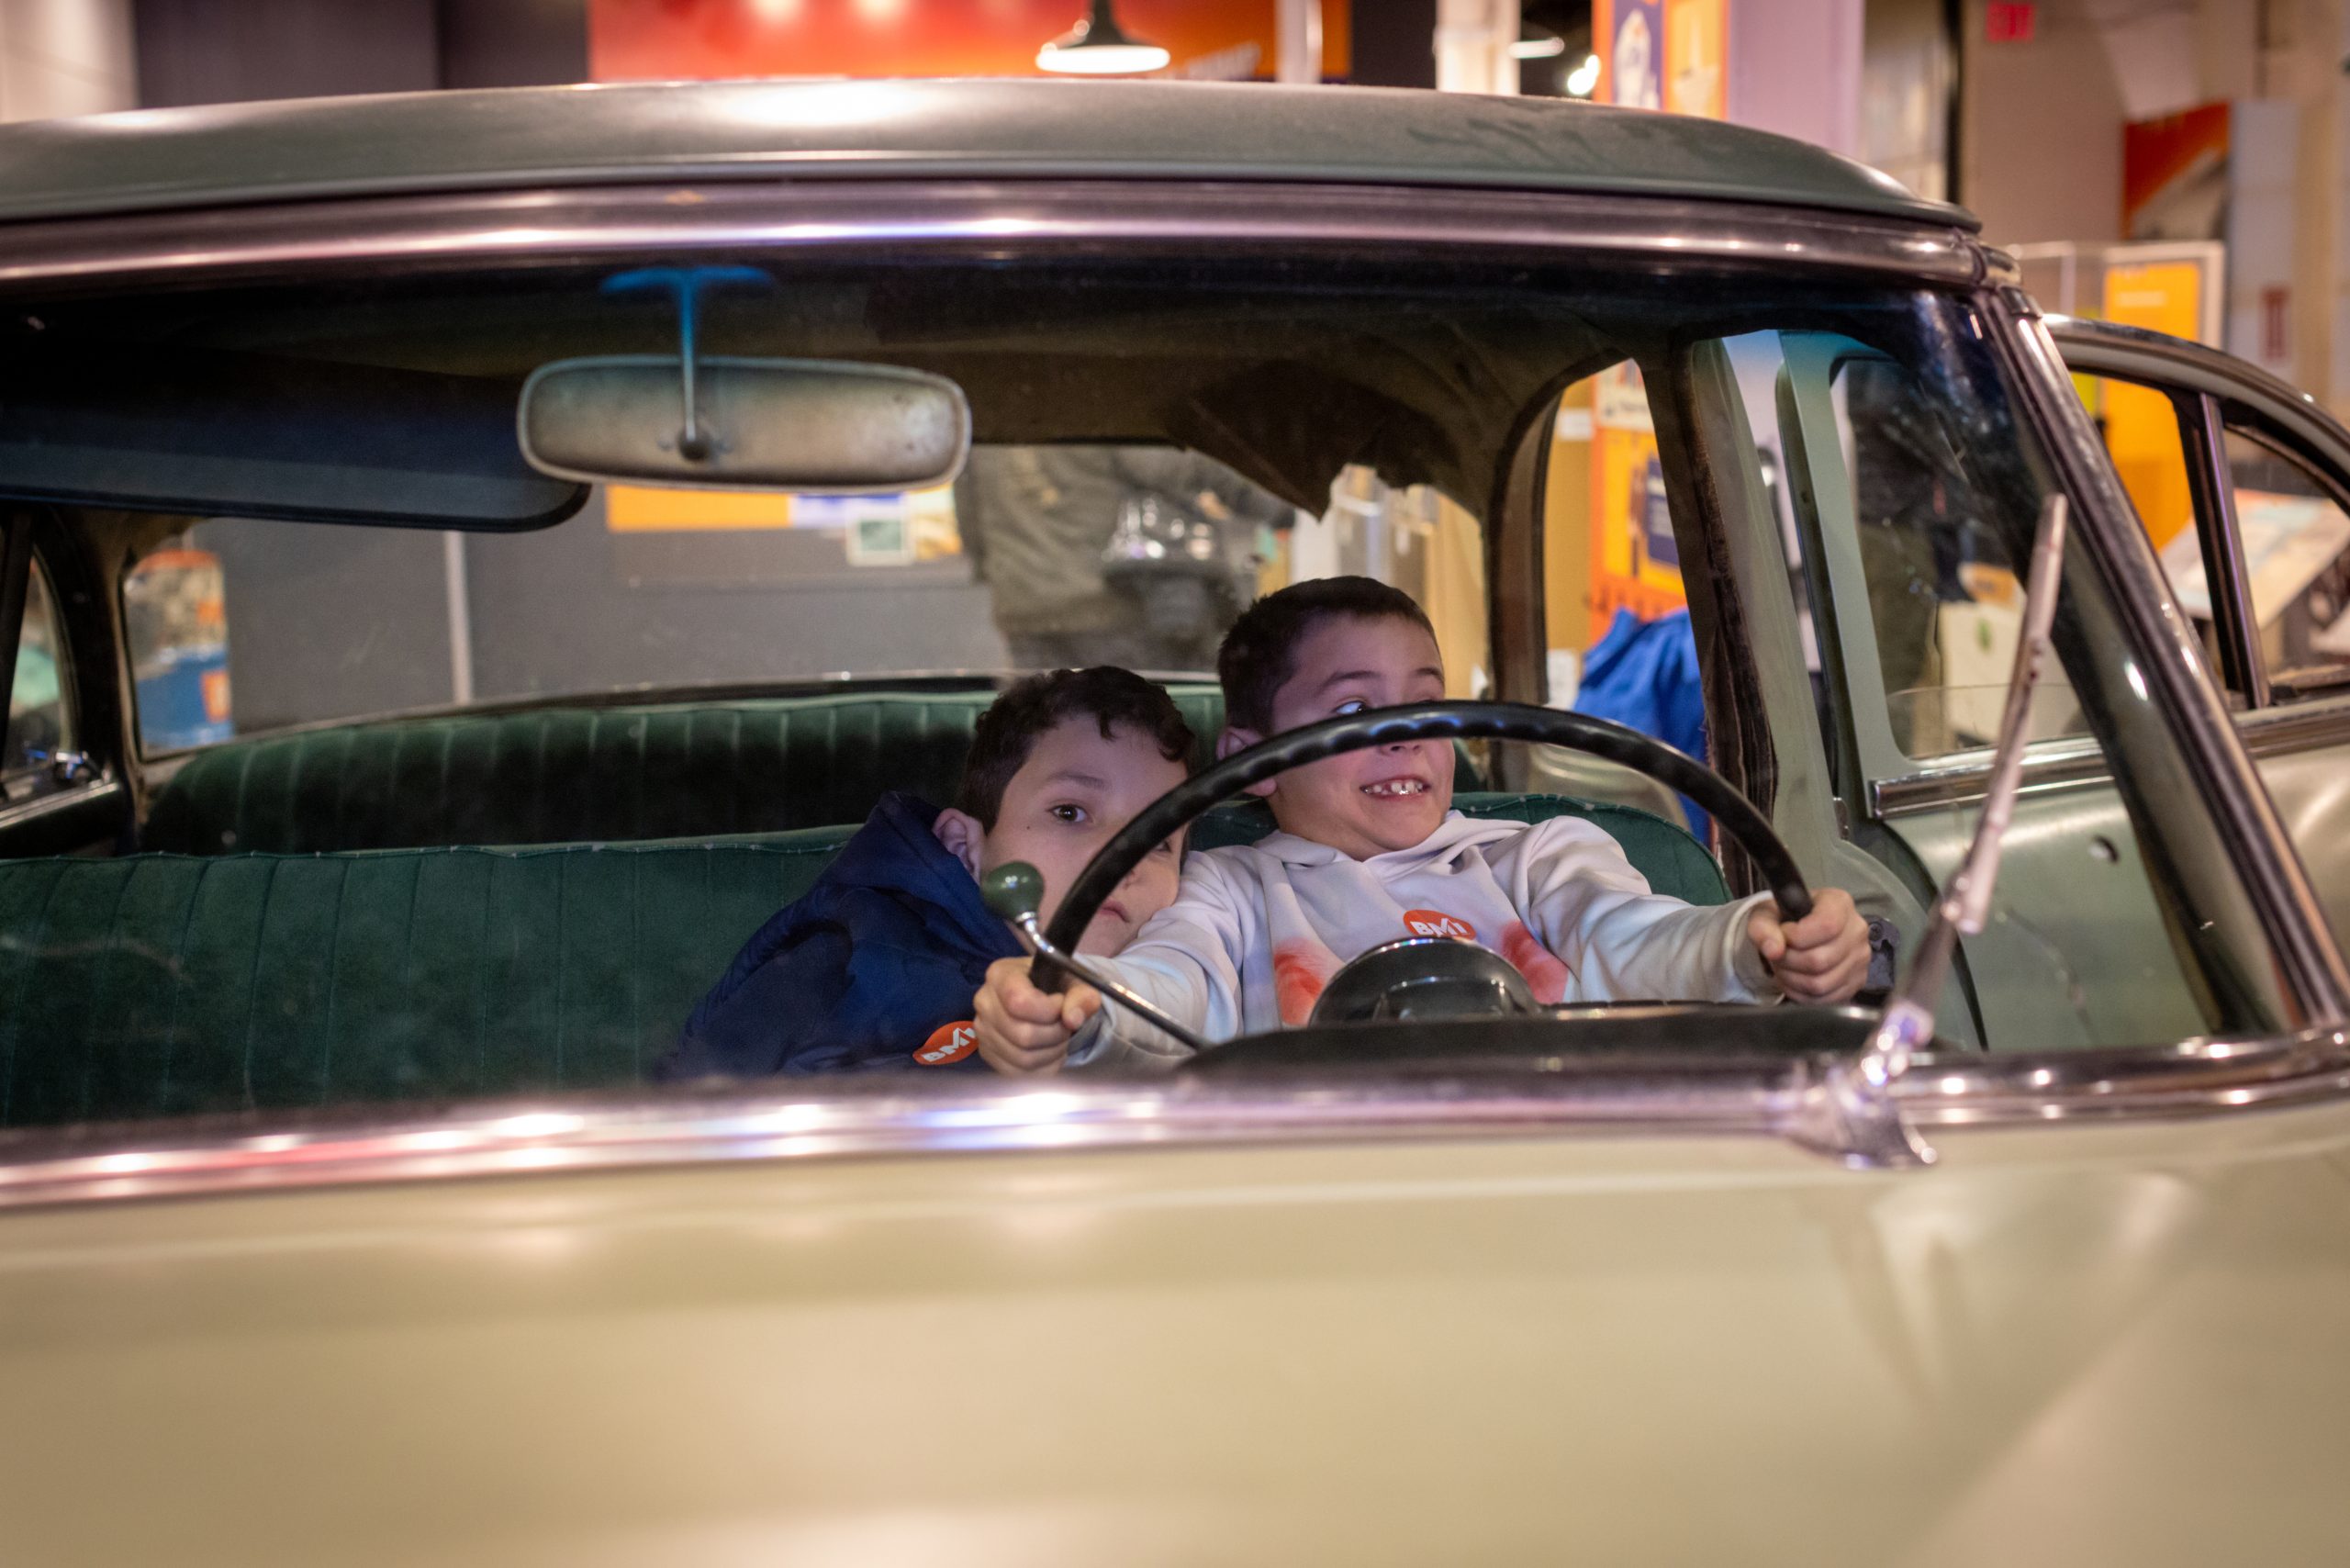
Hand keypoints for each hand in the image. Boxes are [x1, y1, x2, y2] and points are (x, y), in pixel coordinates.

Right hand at [973, 956, 1103, 1075]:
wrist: (1040, 997)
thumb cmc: (1054, 986)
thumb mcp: (1074, 982)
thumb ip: (1081, 995)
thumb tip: (1073, 1019)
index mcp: (1000, 975)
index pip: (1019, 1001)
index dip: (1048, 1011)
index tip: (1061, 1004)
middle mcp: (984, 1001)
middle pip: (1023, 1035)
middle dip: (1055, 1034)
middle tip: (1065, 1025)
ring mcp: (982, 1030)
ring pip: (1022, 1058)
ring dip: (1052, 1053)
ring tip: (1060, 1039)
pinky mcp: (987, 1053)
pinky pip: (1019, 1073)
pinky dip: (1043, 1067)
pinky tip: (1050, 1052)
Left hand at [1747, 887, 1870, 1003]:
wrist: (1801, 931)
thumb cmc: (1786, 920)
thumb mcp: (1766, 914)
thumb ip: (1763, 927)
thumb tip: (1773, 950)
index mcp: (1839, 904)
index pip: (1826, 925)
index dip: (1797, 936)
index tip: (1784, 934)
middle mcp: (1856, 930)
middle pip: (1820, 960)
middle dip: (1788, 961)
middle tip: (1779, 954)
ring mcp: (1860, 959)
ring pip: (1821, 984)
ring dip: (1792, 979)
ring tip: (1785, 966)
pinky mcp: (1857, 982)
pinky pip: (1825, 999)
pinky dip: (1801, 993)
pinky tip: (1794, 979)